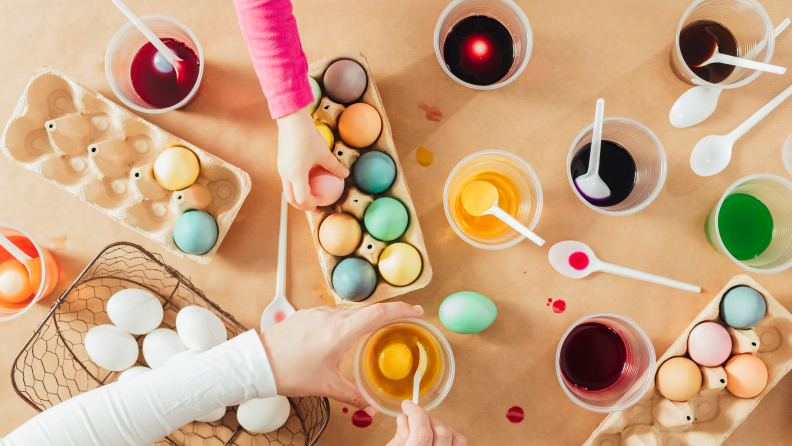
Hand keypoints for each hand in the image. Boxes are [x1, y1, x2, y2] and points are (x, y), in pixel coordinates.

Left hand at [259, 302, 422, 415]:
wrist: (257, 363)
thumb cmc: (289, 372)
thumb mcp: (326, 386)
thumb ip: (353, 394)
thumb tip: (370, 406)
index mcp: (339, 332)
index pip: (378, 313)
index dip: (401, 309)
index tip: (417, 310)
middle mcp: (330, 317)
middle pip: (367, 310)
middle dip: (388, 314)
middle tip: (403, 320)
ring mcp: (317, 313)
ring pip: (349, 312)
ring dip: (364, 319)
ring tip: (373, 331)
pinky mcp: (306, 314)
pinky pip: (333, 314)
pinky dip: (345, 321)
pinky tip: (343, 335)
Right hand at [276, 107, 348, 210]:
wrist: (291, 119)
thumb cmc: (308, 136)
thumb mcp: (324, 153)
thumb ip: (334, 166)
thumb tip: (345, 174)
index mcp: (296, 174)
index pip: (302, 198)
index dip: (312, 203)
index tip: (322, 201)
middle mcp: (285, 174)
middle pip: (291, 198)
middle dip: (302, 205)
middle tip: (314, 206)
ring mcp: (281, 169)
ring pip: (288, 190)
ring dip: (298, 195)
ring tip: (311, 194)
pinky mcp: (281, 163)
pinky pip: (287, 180)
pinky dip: (296, 185)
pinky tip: (307, 179)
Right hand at [388, 400, 466, 445]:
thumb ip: (399, 438)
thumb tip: (405, 418)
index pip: (422, 432)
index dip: (415, 413)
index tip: (408, 405)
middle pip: (440, 431)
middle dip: (426, 418)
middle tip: (414, 418)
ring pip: (455, 437)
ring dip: (440, 427)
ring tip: (427, 429)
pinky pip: (460, 443)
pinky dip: (451, 435)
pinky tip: (437, 437)